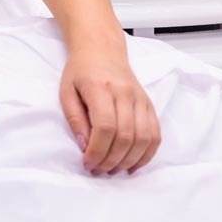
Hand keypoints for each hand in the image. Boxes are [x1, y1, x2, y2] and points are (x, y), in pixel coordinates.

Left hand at [59, 46, 160, 174]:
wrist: (102, 51)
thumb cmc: (80, 72)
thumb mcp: (66, 92)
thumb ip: (75, 119)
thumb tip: (84, 146)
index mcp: (100, 88)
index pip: (105, 127)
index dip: (97, 150)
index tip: (87, 163)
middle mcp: (125, 93)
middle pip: (125, 136)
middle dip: (111, 160)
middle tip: (98, 171)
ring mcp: (141, 99)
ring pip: (143, 139)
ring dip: (129, 161)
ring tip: (113, 170)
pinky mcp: (150, 105)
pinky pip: (155, 135)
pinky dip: (146, 154)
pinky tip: (132, 164)